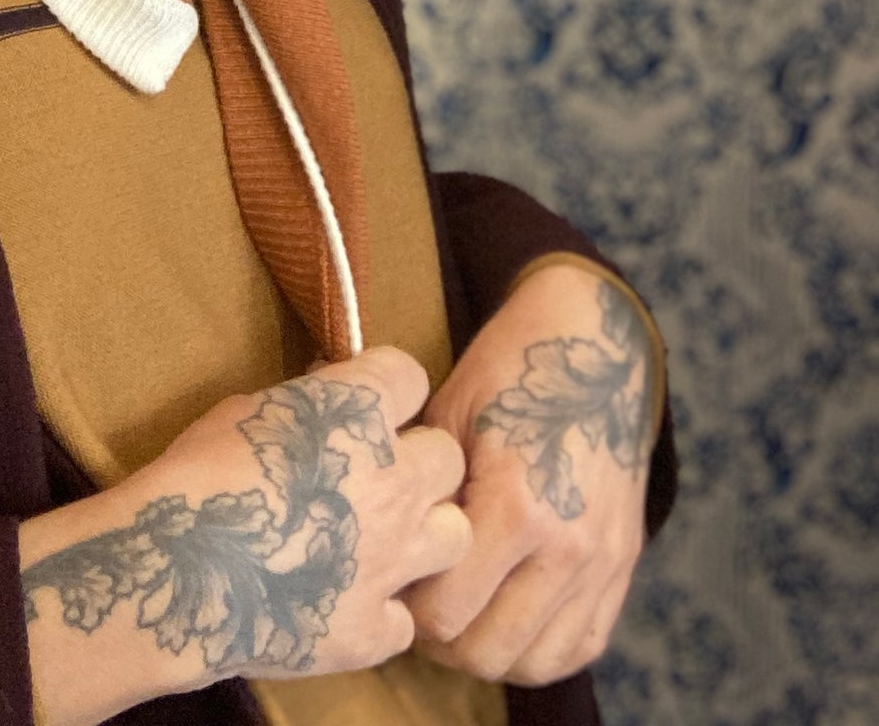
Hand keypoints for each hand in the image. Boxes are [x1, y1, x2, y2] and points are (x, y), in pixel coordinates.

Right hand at [21, 346, 470, 725]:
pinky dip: (380, 612)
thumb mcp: (246, 410)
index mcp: (358, 411)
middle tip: (378, 478)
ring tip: (382, 542)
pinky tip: (344, 604)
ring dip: (423, 535)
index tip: (364, 406)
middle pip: (448, 457)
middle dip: (417, 463)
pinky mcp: (374, 627)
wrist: (175, 569)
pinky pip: (404, 617)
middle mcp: (394, 480)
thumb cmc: (197, 473)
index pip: (410, 375)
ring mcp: (392, 559)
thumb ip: (304, 406)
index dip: (387, 391)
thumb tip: (325, 402)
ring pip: (455, 536)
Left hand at [405, 262, 655, 687]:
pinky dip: (540, 648)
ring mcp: (603, 564)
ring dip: (489, 649)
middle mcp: (566, 548)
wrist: (595, 343)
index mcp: (516, 506)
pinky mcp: (625, 567)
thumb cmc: (508, 370)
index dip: (405, 606)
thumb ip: (421, 489)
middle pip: (487, 652)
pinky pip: (581, 647)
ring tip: (462, 612)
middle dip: (440, 640)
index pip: (445, 612)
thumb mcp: (448, 416)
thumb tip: (382, 547)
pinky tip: (509, 617)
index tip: (392, 579)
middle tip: (418, 603)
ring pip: (534, 663)